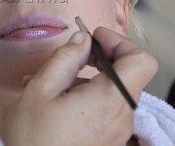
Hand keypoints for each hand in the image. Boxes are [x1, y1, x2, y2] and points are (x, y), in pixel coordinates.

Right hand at [1, 27, 157, 145]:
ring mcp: (117, 134)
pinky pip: (105, 111)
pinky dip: (88, 98)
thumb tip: (81, 39)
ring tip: (53, 81)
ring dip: (89, 79)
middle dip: (102, 58)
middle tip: (74, 55)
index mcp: (109, 100)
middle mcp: (121, 118)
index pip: (142, 60)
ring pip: (113, 93)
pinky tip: (58, 101)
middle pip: (128, 75)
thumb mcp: (41, 90)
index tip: (94, 39)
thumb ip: (65, 58)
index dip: (120, 42)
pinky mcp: (108, 142)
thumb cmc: (32, 138)